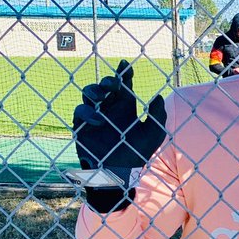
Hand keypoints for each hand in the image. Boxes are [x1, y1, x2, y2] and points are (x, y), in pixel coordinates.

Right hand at [72, 61, 165, 209]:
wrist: (120, 173)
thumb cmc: (138, 153)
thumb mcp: (154, 134)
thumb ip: (158, 115)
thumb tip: (158, 96)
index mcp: (125, 106)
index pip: (123, 84)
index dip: (123, 73)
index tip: (125, 65)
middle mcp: (109, 108)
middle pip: (104, 85)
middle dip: (107, 81)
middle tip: (113, 85)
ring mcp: (94, 115)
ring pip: (88, 93)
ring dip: (94, 90)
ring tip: (102, 97)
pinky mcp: (82, 126)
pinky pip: (79, 111)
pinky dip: (87, 113)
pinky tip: (99, 121)